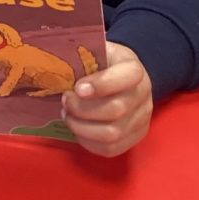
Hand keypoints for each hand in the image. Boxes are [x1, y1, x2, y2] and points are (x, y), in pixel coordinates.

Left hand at [62, 41, 152, 156]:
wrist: (125, 78)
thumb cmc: (104, 64)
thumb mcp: (96, 51)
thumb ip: (82, 56)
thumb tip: (55, 64)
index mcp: (133, 68)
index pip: (128, 76)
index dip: (101, 84)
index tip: (77, 88)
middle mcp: (143, 95)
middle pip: (115, 110)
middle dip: (82, 109)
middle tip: (65, 101)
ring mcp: (141, 118)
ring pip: (112, 134)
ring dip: (82, 127)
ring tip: (69, 116)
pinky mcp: (135, 137)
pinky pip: (110, 149)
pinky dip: (88, 141)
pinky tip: (78, 129)